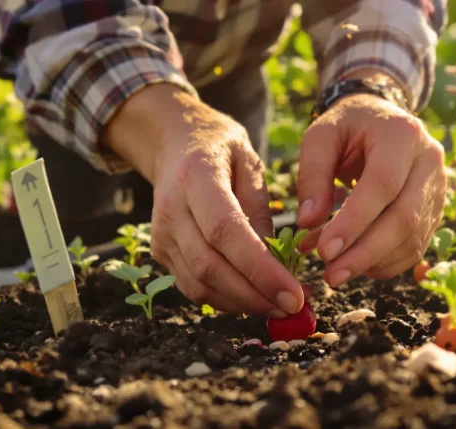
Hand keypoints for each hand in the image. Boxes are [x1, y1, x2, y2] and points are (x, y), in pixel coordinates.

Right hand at [105, 84, 302, 316]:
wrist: (177, 144)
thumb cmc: (223, 150)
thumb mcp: (252, 164)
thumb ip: (261, 211)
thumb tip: (276, 264)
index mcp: (196, 176)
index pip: (225, 231)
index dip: (260, 269)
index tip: (294, 293)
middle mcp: (170, 209)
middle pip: (210, 267)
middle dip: (256, 295)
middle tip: (295, 306)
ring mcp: (161, 235)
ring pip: (199, 286)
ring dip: (243, 304)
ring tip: (280, 305)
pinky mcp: (161, 253)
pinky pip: (193, 288)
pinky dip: (226, 300)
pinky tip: (254, 298)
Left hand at [296, 89, 446, 286]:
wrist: (383, 118)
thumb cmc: (349, 126)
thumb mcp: (321, 136)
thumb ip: (312, 175)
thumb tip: (308, 221)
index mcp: (403, 135)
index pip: (383, 185)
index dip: (355, 221)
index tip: (324, 250)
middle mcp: (430, 161)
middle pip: (405, 218)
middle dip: (365, 252)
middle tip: (330, 275)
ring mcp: (438, 188)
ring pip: (413, 238)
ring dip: (374, 262)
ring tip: (336, 272)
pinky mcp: (436, 210)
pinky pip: (416, 246)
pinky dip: (386, 263)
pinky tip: (358, 265)